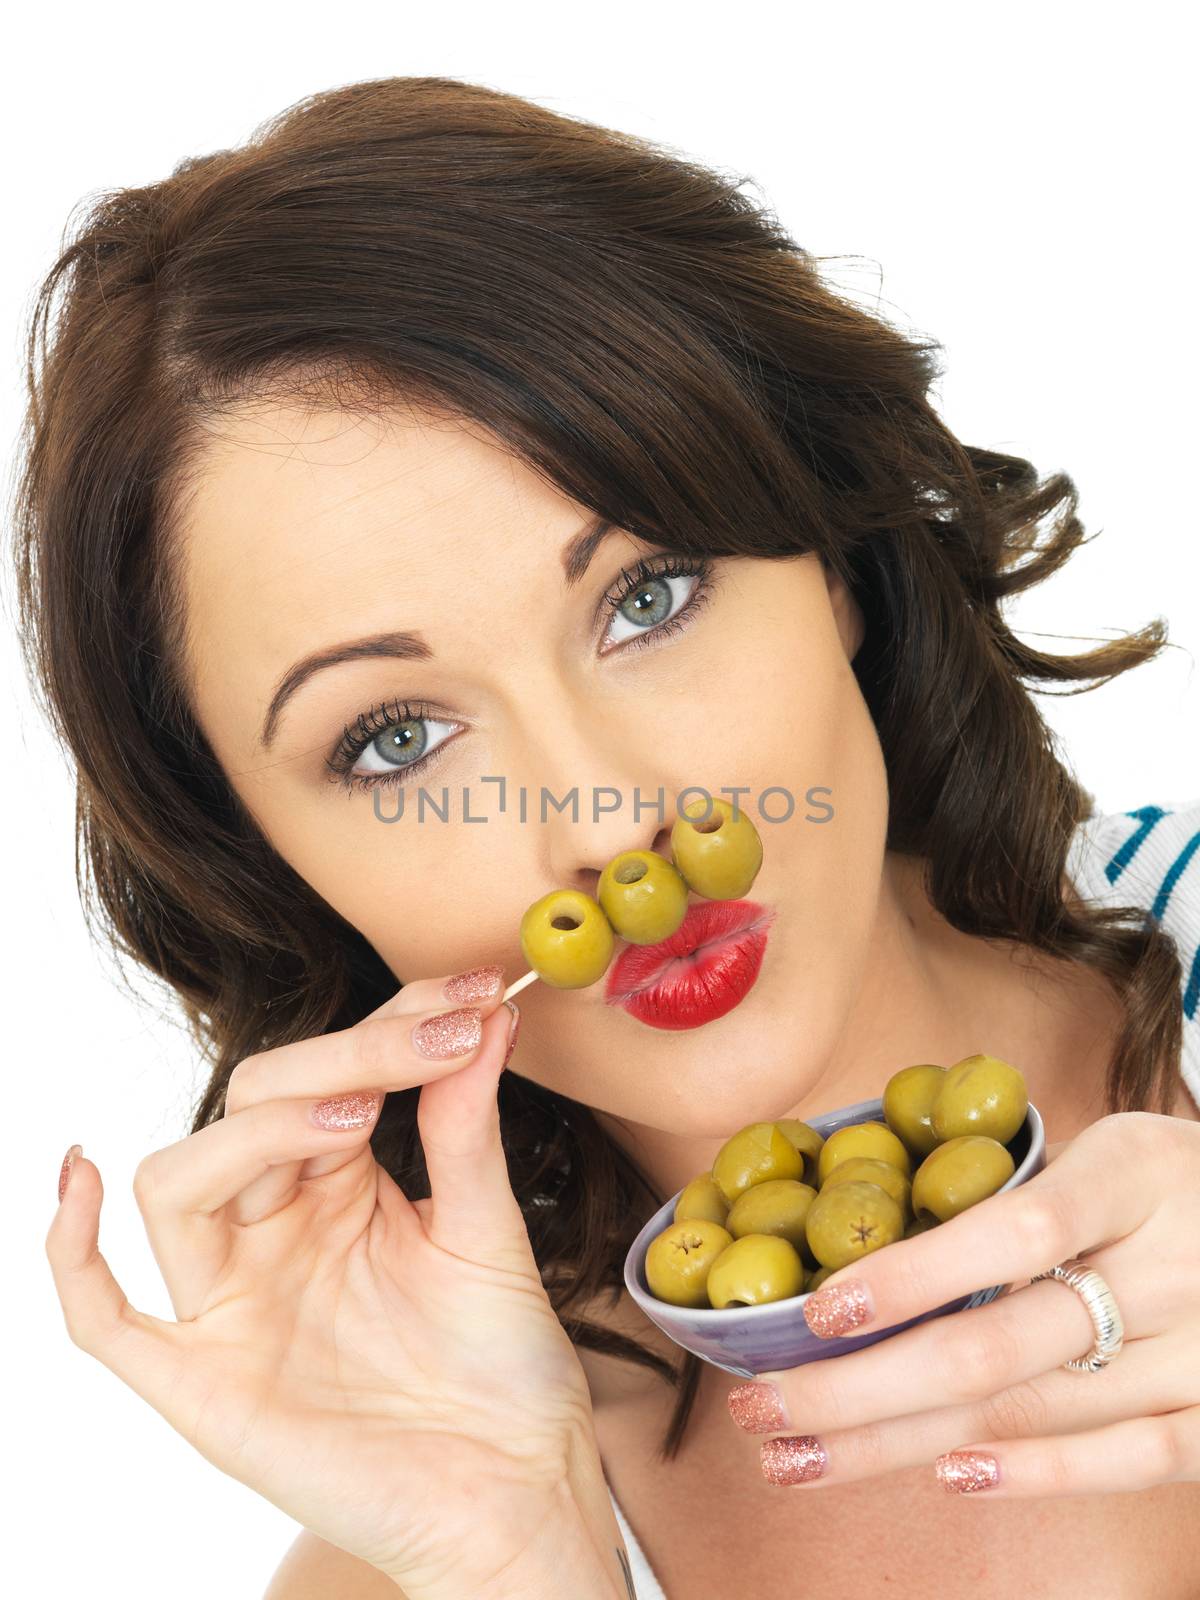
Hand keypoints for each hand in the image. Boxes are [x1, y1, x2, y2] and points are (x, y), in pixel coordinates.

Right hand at [46, 971, 600, 1597]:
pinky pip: (101, 1317)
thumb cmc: (502, 1365)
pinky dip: (72, 1250)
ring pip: (179, 1183)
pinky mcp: (202, 1383)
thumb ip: (466, 1126)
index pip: (325, 1076)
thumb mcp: (486, 1229)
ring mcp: (232, 1304)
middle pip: (252, 1107)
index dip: (389, 1024)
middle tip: (437, 1041)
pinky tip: (82, 1178)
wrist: (517, 1490)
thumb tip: (483, 1011)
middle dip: (342, 1059)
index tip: (469, 992)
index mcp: (335, 1187)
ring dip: (257, 1133)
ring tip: (356, 1118)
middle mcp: (272, 1233)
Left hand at [725, 1112, 1199, 1496]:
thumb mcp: (1115, 1151)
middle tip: (757, 1409)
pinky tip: (945, 1476)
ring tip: (798, 1456)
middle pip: (996, 1346)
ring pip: (1031, 1413)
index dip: (910, 1276)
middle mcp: (1172, 1267)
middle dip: (859, 1390)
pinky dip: (1036, 1475)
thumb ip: (1020, 1194)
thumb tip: (869, 1230)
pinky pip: (1125, 1462)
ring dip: (899, 1441)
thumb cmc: (1178, 1189)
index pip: (1013, 1231)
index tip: (815, 1312)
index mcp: (1134, 1174)